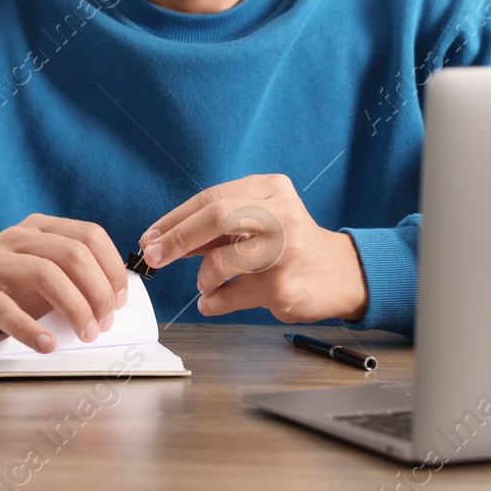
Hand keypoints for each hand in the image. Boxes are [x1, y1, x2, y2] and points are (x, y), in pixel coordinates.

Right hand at [0, 213, 129, 352]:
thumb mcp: (36, 276)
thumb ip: (70, 279)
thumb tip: (114, 299)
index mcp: (39, 229)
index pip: (89, 235)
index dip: (112, 268)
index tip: (120, 301)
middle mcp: (18, 237)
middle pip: (73, 254)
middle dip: (98, 291)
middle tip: (103, 324)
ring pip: (45, 274)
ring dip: (74, 307)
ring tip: (84, 334)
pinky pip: (4, 306)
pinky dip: (30, 328)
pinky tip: (45, 344)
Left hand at [139, 174, 367, 323]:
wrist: (340, 274)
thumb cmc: (289, 245)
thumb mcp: (258, 221)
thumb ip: (216, 227)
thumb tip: (162, 240)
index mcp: (269, 189)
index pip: (210, 198)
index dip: (174, 219)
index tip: (150, 237)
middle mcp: (279, 212)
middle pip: (214, 216)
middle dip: (176, 238)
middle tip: (154, 257)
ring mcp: (283, 249)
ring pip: (218, 261)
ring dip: (202, 279)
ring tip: (207, 286)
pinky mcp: (282, 285)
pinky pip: (229, 295)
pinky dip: (212, 301)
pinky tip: (214, 301)